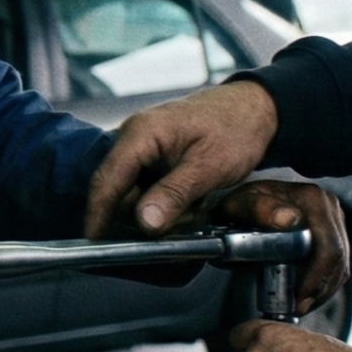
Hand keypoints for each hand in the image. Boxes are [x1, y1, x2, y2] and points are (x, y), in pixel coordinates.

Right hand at [86, 80, 279, 236]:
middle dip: (130, 217)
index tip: (94, 242)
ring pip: (133, 190)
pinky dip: (161, 202)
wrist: (257, 107)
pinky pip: (147, 185)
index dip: (97, 213)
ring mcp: (144, 146)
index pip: (107, 179)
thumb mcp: (209, 166)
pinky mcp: (156, 155)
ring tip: (182, 221)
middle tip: (149, 244)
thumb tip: (143, 223)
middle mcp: (135, 137)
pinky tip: (186, 210)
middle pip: (116, 187)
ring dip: (151, 211)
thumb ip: (173, 194)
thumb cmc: (236, 127)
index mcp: (141, 134)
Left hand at [213, 180, 350, 314]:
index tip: (298, 299)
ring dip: (322, 290)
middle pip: (338, 259)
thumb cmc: (234, 207)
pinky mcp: (332, 233)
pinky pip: (336, 265)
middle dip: (319, 289)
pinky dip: (323, 284)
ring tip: (299, 306)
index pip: (328, 246)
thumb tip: (291, 219)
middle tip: (298, 309)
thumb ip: (259, 209)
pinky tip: (305, 295)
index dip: (316, 278)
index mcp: (312, 198)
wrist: (238, 206)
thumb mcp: (238, 206)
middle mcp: (329, 206)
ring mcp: (333, 219)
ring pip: (340, 265)